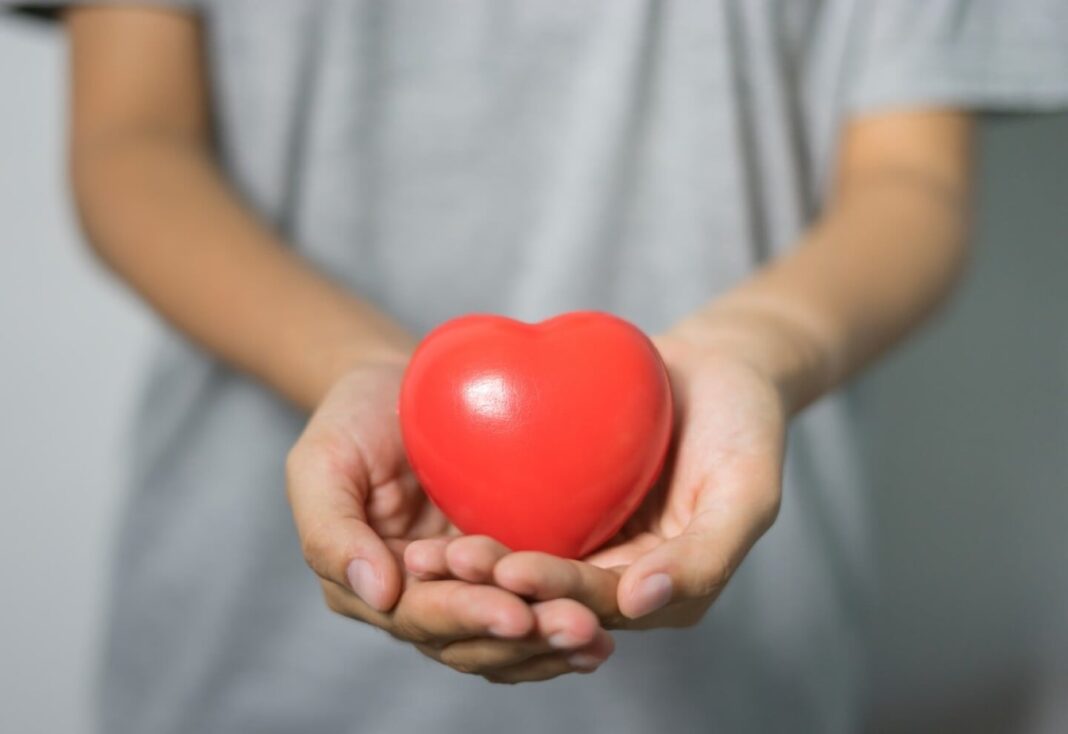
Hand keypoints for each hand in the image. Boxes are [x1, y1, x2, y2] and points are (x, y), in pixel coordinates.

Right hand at [285, 360, 613, 680]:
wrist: (400, 387)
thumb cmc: (352, 419)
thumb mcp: (322, 464)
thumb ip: (331, 531)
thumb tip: (379, 593)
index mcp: (373, 585)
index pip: (421, 617)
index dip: (467, 616)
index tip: (515, 612)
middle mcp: (421, 599)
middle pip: (472, 638)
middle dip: (524, 639)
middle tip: (579, 627)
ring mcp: (467, 587)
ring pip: (508, 637)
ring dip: (551, 644)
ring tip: (597, 638)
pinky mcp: (506, 566)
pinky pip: (535, 605)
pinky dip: (565, 624)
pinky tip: (606, 628)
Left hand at [405, 332, 785, 628]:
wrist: (719, 367)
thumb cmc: (744, 426)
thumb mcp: (747, 490)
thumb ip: (707, 554)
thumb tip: (640, 605)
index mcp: (662, 590)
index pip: (599, 603)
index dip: (554, 592)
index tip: (510, 571)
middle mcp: (618, 575)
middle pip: (550, 592)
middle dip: (499, 586)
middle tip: (449, 562)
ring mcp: (588, 541)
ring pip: (524, 562)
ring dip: (478, 566)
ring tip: (430, 552)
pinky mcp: (564, 505)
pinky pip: (517, 520)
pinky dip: (482, 522)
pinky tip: (440, 514)